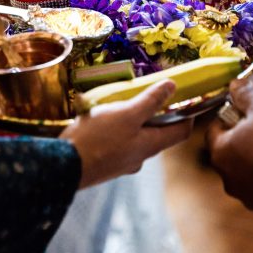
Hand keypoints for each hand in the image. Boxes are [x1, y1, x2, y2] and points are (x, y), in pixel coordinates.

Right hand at [61, 80, 192, 188]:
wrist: (64, 166)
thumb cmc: (98, 139)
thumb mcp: (127, 114)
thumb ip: (150, 101)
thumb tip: (172, 87)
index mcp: (151, 145)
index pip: (182, 132)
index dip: (188, 114)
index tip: (185, 98)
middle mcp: (140, 157)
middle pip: (158, 134)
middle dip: (156, 114)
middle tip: (147, 95)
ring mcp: (121, 163)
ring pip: (135, 138)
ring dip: (132, 122)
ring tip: (118, 104)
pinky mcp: (104, 164)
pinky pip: (116, 144)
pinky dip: (115, 131)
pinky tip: (99, 120)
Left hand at [203, 80, 252, 217]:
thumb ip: (246, 96)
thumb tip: (235, 85)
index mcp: (220, 152)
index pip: (215, 130)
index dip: (230, 118)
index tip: (247, 113)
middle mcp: (227, 178)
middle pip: (231, 152)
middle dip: (245, 140)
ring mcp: (246, 196)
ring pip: (247, 172)